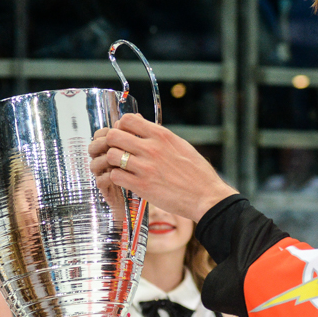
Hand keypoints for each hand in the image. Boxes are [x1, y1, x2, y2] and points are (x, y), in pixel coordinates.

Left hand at [88, 114, 236, 222]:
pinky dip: (115, 177)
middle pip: (114, 135)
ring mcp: (145, 167)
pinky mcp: (142, 186)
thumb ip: (159, 135)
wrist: (206, 197)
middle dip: (112, 143)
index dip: (121, 126)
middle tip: (116, 151)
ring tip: (118, 167)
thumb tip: (140, 121)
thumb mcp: (181, 145)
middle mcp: (152, 148)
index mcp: (162, 135)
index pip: (128, 119)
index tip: (124, 135)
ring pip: (112, 155)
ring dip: (111, 161)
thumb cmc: (197, 173)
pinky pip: (115, 176)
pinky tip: (123, 180)